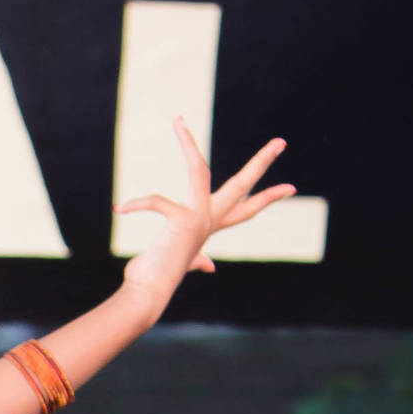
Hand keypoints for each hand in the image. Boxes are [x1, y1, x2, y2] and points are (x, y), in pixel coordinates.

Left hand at [114, 117, 297, 313]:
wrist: (147, 293)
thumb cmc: (158, 276)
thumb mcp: (183, 261)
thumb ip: (198, 260)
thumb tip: (209, 265)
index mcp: (212, 226)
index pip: (247, 209)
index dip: (268, 199)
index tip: (291, 188)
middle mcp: (210, 220)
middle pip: (243, 186)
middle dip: (262, 162)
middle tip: (281, 141)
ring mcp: (199, 218)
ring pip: (199, 171)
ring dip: (187, 144)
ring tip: (178, 120)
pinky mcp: (182, 220)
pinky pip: (157, 201)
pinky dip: (137, 205)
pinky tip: (120, 209)